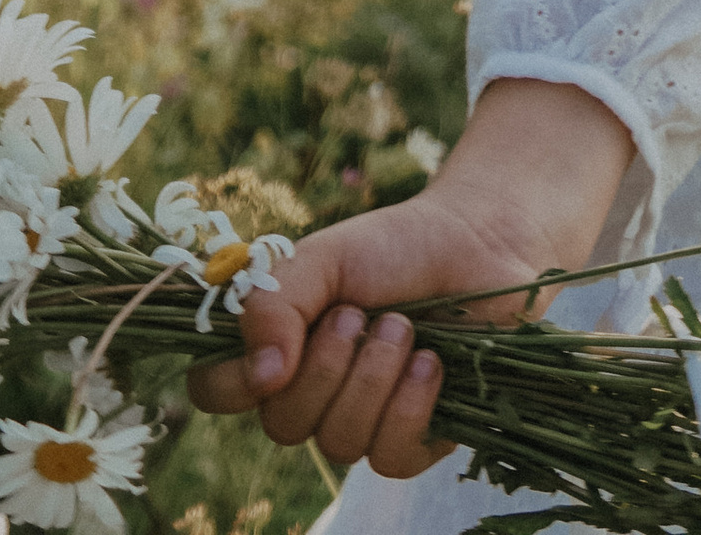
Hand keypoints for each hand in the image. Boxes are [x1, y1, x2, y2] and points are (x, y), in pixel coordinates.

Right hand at [188, 79, 633, 478]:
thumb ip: (274, 303)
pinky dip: (409, 408)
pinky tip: (431, 364)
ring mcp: (365, 419)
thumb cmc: (399, 244)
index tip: (274, 354)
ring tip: (405, 326)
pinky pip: (390, 458)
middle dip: (326, 367)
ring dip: (373, 378)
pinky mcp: (418, 437)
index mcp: (280, 347)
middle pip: (283, 425)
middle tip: (361, 314)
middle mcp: (314, 393)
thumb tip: (261, 375)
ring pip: (339, 443)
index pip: (217, 391)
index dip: (233, 384)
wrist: (483, 241)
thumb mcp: (325, 258)